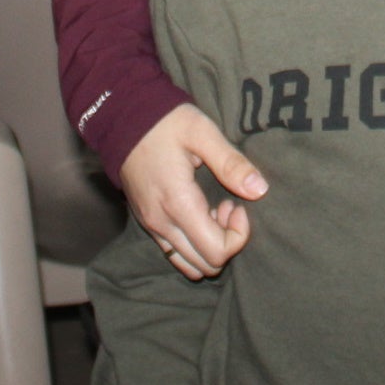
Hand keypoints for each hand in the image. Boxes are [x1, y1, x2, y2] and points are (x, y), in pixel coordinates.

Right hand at [119, 103, 266, 278]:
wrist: (125, 120)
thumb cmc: (166, 123)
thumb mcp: (203, 133)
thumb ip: (231, 163)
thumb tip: (260, 190)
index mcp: (178, 204)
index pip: (216, 251)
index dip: (238, 234)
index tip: (238, 204)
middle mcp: (162, 224)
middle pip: (204, 265)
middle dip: (227, 240)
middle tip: (230, 204)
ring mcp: (152, 227)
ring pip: (189, 264)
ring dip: (210, 244)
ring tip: (216, 208)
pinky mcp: (148, 223)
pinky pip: (175, 253)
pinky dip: (194, 243)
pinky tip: (201, 211)